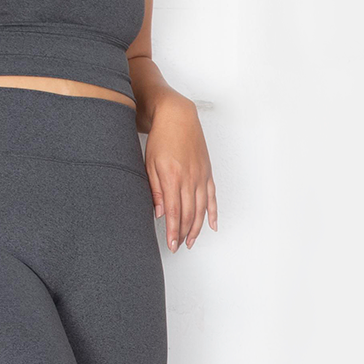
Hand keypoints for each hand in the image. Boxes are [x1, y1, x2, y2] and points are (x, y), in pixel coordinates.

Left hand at [144, 95, 217, 250]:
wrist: (177, 117)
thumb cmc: (161, 138)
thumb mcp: (150, 164)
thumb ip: (155, 190)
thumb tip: (160, 213)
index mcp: (173, 177)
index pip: (175, 212)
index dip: (174, 231)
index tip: (172, 244)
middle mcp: (190, 179)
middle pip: (190, 214)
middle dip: (184, 233)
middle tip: (179, 246)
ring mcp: (201, 176)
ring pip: (202, 208)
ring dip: (198, 227)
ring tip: (191, 241)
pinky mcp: (207, 172)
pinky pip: (212, 196)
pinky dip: (213, 212)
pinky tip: (213, 225)